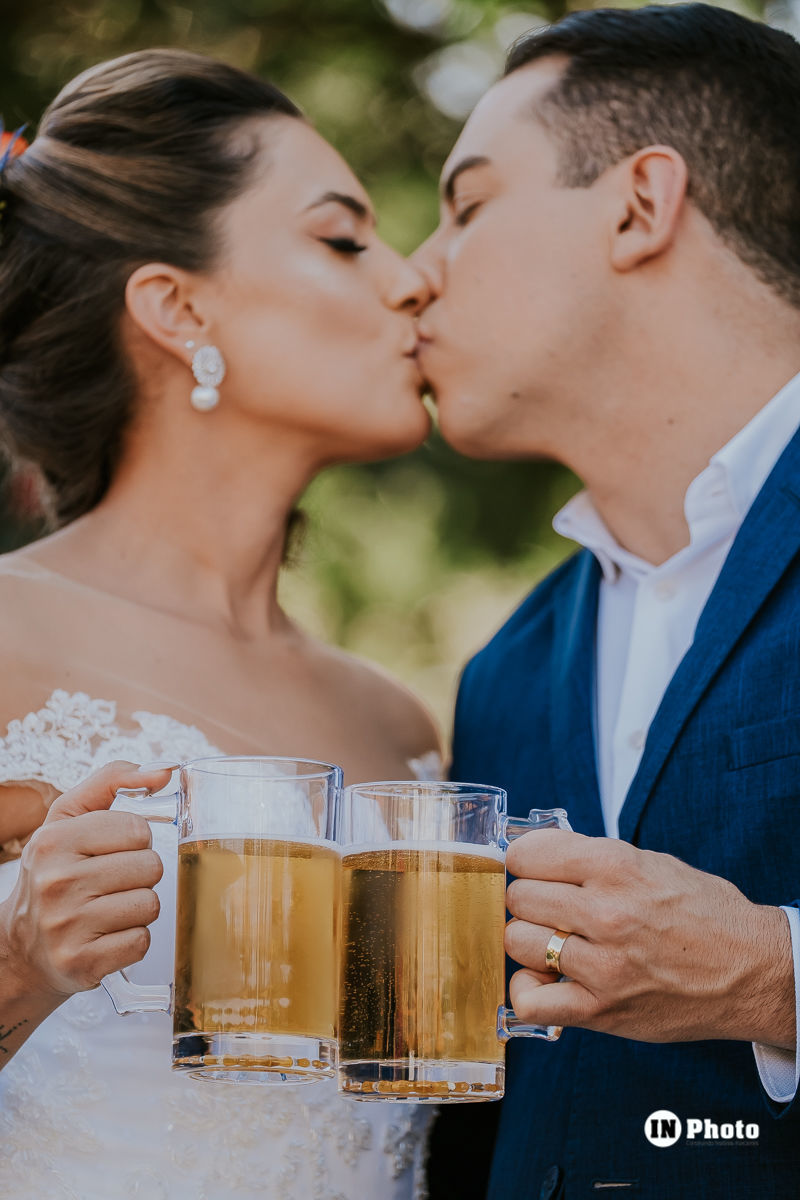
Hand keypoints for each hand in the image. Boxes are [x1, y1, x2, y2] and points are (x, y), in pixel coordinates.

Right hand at [0, 761, 172, 1000]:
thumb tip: (163, 771)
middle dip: (140, 873)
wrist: (23, 946)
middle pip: (149, 866)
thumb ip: (112, 781)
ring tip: (110, 908)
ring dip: (139, 907)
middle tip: (112, 882)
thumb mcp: (69, 818)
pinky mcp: (81, 963)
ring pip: (150, 904)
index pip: (137, 828)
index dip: (134, 839)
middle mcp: (56, 883)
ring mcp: (66, 926)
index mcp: (54, 841)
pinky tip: (107, 934)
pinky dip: (132, 939)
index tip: (113, 850)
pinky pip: (140, 942)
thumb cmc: (56, 871)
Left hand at [504, 829, 794, 1047]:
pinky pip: (530, 1000)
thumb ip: (591, 857)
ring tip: (554, 942)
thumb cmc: (704, 914)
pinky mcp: (602, 1009)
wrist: (753, 971)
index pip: (528, 853)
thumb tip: (537, 852)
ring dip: (530, 941)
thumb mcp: (650, 862)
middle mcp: (606, 912)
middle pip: (519, 897)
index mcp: (616, 866)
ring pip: (518, 941)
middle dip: (530, 900)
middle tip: (551, 909)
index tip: (534, 870)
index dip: (526, 861)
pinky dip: (528, 990)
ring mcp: (602, 964)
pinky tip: (547, 980)